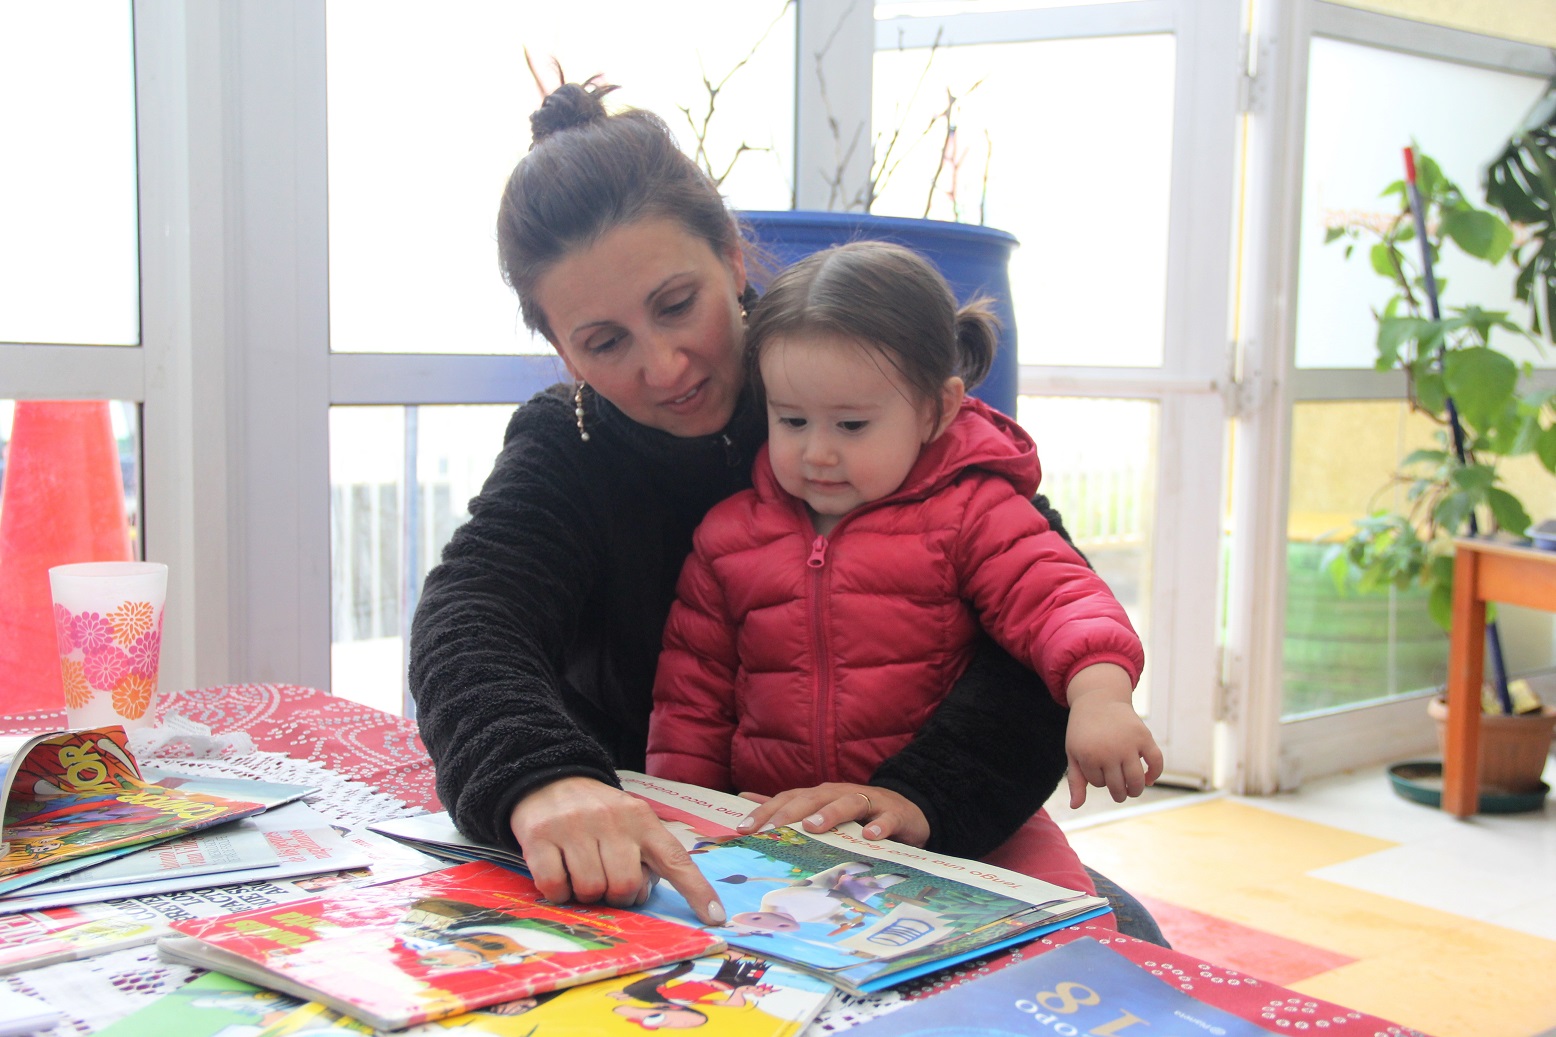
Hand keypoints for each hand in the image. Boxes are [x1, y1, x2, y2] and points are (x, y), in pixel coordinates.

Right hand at [508, 776, 724, 924]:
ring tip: (580, 873)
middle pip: (625, 886)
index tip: (716, 918)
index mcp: (642, 819)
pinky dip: (557, 892)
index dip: (697, 891)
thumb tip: (639, 897)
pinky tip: (558, 873)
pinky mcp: (541, 835)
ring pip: (591, 889)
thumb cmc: (596, 814)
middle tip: (604, 880)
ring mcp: (575, 826)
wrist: (548, 779)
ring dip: (585, 894)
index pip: (675, 859)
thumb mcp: (629, 824)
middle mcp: (612, 820)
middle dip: (615, 895)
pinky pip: (555, 886)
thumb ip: (643, 857)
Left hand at [732, 782, 929, 846]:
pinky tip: (869, 836)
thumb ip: (785, 806)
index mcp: (820, 795)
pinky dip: (879, 825)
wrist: (907, 811)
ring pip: (848, 802)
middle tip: (770, 830)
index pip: (788, 799)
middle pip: (813, 799)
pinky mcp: (895, 814)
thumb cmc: (858, 815)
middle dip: (790, 813)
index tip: (743, 829)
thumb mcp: (821, 810)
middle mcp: (841, 794)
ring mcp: (869, 802)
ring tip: (813, 827)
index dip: (765, 812)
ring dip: (831, 813)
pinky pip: (887, 818)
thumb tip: (744, 799)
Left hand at [1063, 663, 1164, 807]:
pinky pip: (1156, 761)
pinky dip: (1155, 774)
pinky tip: (1149, 779)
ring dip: (1136, 790)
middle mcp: (1109, 752)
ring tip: (1133, 790)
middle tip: (1120, 793)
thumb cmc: (1083, 730)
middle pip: (1118, 787)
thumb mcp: (1074, 753)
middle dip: (1119, 793)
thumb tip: (1075, 807)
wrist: (1098, 699)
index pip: (1099, 783)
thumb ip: (1075, 781)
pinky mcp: (1144, 736)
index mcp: (1089, 756)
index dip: (1099, 780)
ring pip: (1136, 780)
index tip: (1097, 769)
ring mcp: (1128, 744)